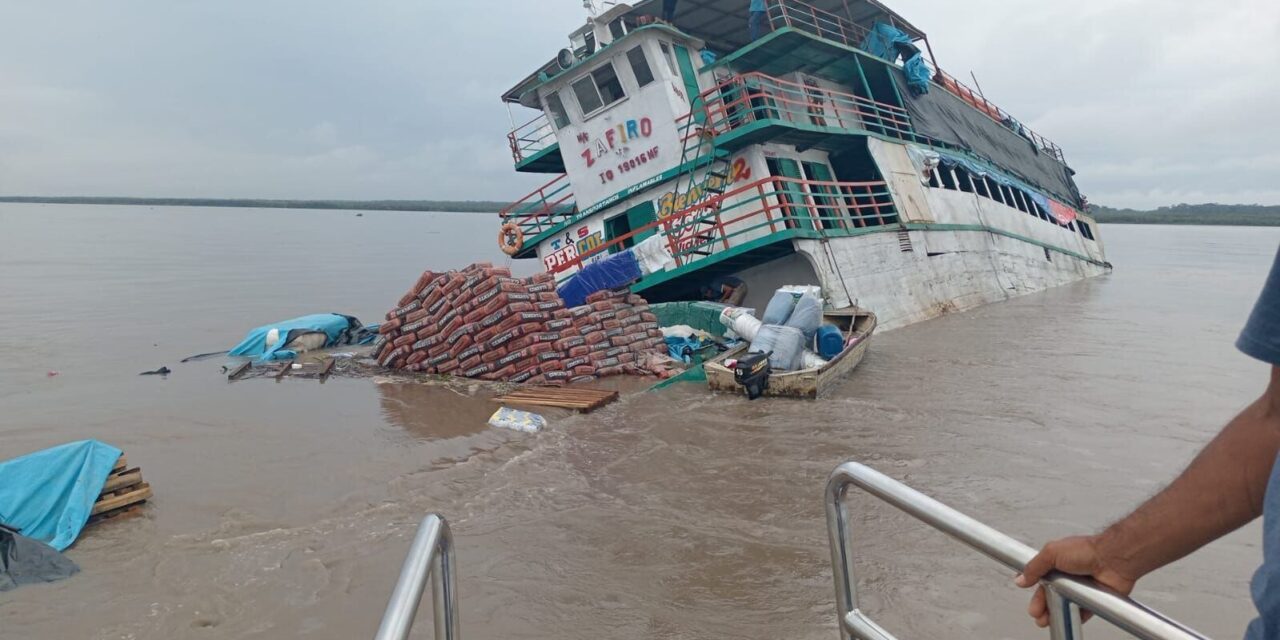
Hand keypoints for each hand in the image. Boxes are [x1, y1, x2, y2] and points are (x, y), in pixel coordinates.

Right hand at [1013, 535, 1138, 627]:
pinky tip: (1067, 618)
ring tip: (1048, 620)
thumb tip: (1020, 579)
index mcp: (1056, 564)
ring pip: (1064, 605)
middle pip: (1050, 596)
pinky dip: (1074, 617)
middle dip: (1042, 607)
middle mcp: (1067, 577)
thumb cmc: (1087, 550)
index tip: (1032, 603)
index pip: (1040, 582)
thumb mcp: (1051, 553)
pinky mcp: (1091, 600)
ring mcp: (1079, 589)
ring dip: (1055, 614)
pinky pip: (1080, 612)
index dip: (1035, 594)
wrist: (1112, 559)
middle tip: (1038, 615)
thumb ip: (1034, 566)